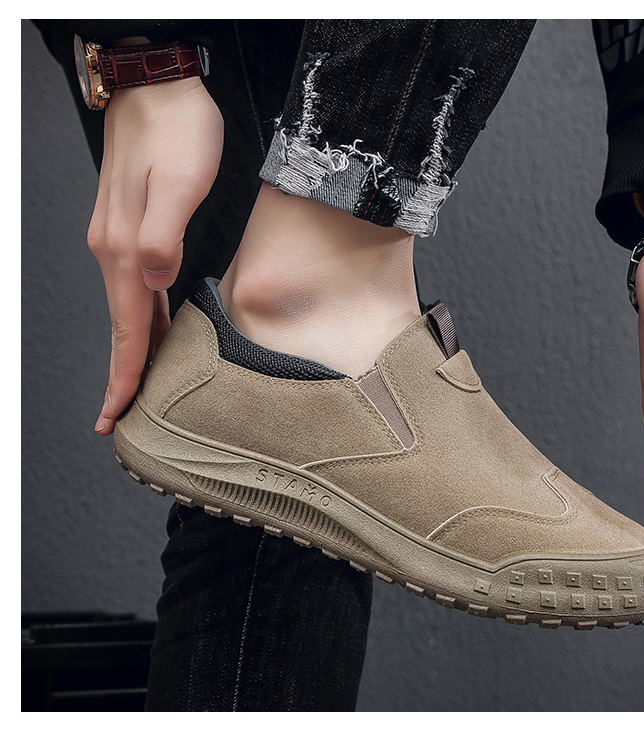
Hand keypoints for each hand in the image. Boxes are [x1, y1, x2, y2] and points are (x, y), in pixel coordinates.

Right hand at [88, 76, 222, 433]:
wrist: (160, 89)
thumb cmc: (178, 132)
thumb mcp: (180, 183)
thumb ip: (163, 236)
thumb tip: (155, 282)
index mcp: (125, 249)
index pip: (127, 328)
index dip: (126, 375)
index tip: (118, 415)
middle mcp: (116, 250)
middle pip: (122, 327)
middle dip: (125, 375)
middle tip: (123, 418)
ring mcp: (120, 239)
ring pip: (128, 310)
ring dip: (135, 351)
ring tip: (140, 388)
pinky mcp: (133, 228)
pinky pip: (136, 289)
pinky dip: (144, 319)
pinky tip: (157, 329)